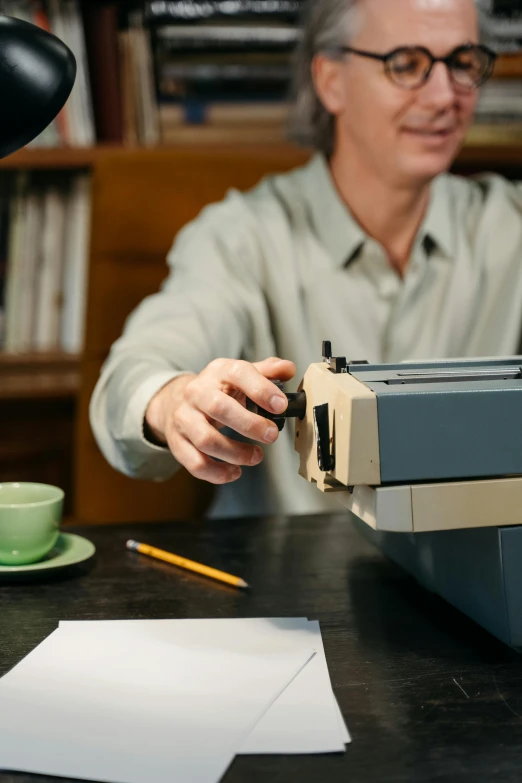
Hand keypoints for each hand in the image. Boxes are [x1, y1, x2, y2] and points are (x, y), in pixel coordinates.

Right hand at [145, 357, 295, 483]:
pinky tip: (235, 471)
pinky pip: (195, 463)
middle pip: (218, 408)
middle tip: (272, 435)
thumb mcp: (240, 375)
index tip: (281, 406)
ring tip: (256, 457)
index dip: (261, 389)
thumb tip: (288, 369)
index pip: (238, 374)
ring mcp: (184, 418)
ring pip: (206, 440)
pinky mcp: (177, 442)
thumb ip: (267, 371)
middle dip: (250, 425)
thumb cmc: (217, 391)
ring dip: (235, 453)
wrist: (177, 402)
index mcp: (218, 372)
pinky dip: (217, 473)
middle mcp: (197, 392)